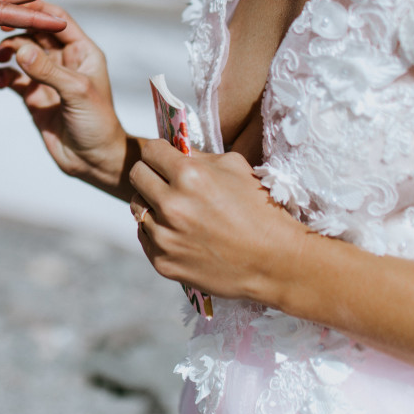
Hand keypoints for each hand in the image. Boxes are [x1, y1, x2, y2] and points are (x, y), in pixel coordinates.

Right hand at [0, 2, 133, 195]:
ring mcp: (47, 78)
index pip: (57, 20)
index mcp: (82, 51)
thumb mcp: (76, 92)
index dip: (36, 10)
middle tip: (0, 34)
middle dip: (17, 31)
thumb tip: (20, 48)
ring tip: (2, 60)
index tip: (13, 7)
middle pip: (35, 32)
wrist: (93, 162)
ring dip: (8, 52)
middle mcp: (64, 60)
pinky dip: (3, 75)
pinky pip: (12, 77)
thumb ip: (47, 70)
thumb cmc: (98, 124)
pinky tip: (1, 83)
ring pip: (21, 53)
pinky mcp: (33, 96)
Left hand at [129, 137, 307, 303]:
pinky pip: (145, 236)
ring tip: (176, 210)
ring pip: (138, 207)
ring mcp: (165, 236)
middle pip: (137, 175)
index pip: (151, 151)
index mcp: (190, 175)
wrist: (276, 262)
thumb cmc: (261, 211)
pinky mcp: (163, 262)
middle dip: (151, 173)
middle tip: (166, 181)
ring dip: (152, 204)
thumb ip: (200, 156)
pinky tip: (179, 232)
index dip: (160, 152)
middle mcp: (172, 205)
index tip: (166, 158)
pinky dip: (157, 231)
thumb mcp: (236, 168)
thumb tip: (176, 150)